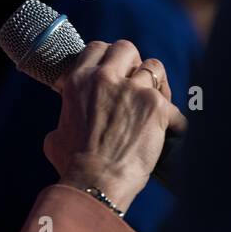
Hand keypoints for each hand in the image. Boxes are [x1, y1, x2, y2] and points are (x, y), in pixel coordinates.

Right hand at [43, 40, 186, 211]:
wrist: (96, 183)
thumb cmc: (73, 166)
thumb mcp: (56, 137)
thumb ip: (66, 119)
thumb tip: (67, 124)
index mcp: (79, 80)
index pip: (97, 48)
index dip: (107, 58)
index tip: (113, 71)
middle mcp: (105, 78)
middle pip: (126, 49)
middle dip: (132, 63)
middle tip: (134, 83)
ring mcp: (133, 90)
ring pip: (154, 68)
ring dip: (156, 84)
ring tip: (155, 102)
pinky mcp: (156, 107)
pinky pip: (173, 105)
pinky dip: (173, 120)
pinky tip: (170, 132)